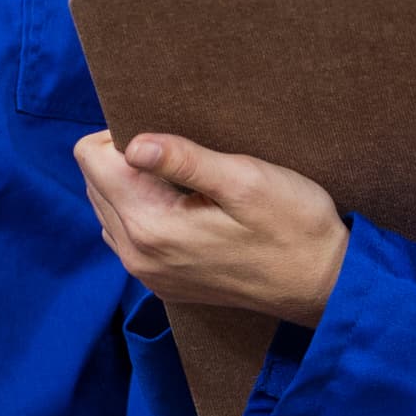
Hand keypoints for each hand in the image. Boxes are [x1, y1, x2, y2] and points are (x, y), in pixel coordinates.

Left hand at [73, 130, 350, 328]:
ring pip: (109, 208)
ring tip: (185, 179)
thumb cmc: (293, 226)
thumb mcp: (245, 180)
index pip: (91, 159)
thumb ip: (184, 159)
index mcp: (150, 226)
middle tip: (181, 154)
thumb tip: (132, 142)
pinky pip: (129, 234)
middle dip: (125, 158)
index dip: (122, 132)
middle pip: (95, 183)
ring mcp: (149, 274)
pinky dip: (145, 211)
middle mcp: (137, 255)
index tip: (168, 133)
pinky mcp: (164, 282)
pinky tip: (186, 205)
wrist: (324, 284)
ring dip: (133, 185)